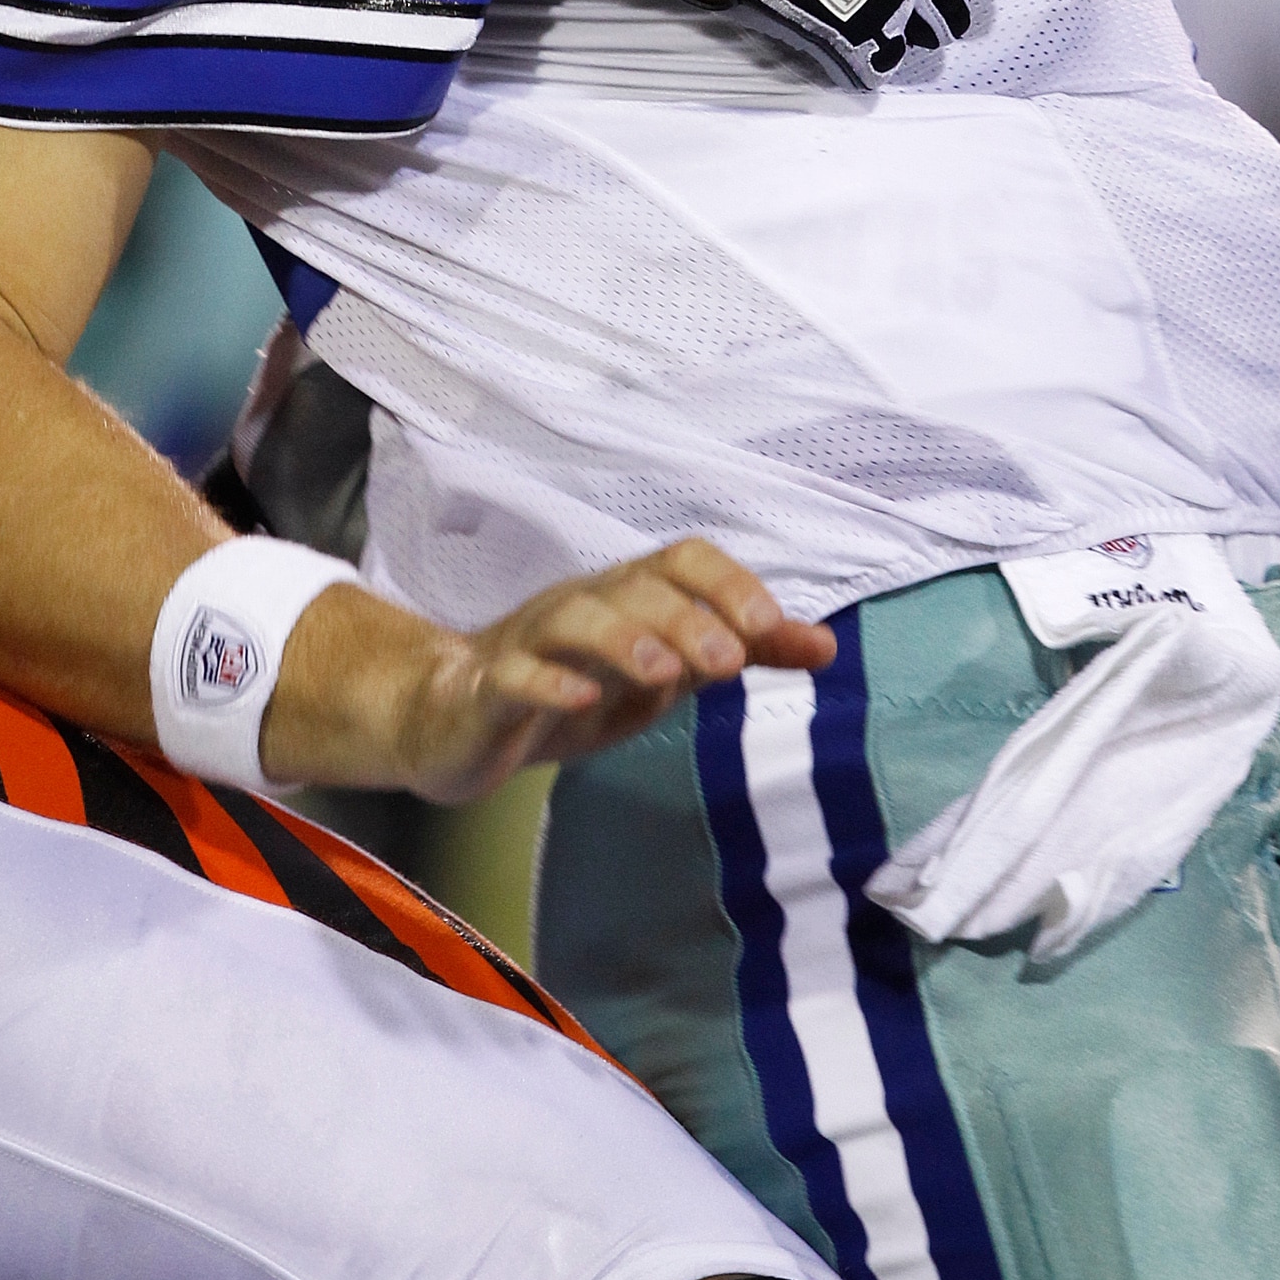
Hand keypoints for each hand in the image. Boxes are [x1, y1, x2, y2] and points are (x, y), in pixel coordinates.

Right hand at [265, 538, 834, 806]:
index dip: (729, 586)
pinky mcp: (488, 687)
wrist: (454, 718)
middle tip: (729, 664)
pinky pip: (514, 674)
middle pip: (637, 587)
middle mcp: (583, 603)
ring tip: (665, 675)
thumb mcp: (665, 672)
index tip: (772, 632)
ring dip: (624, 639)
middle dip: (689, 619)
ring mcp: (531, 641)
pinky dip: (549, 683)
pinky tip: (581, 701)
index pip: (683, 561)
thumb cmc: (571, 686)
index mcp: (629, 596)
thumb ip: (738, 652)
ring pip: (575, 618)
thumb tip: (825, 645)